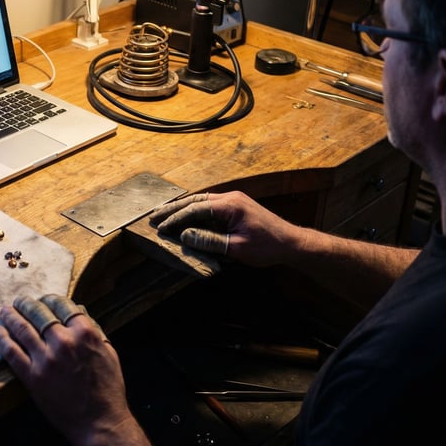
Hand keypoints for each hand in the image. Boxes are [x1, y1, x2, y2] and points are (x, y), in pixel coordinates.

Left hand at [0, 294, 131, 443]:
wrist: (99, 422)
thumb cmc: (107, 389)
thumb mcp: (108, 352)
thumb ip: (93, 330)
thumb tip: (78, 310)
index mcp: (85, 333)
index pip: (62, 305)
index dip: (49, 299)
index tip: (43, 299)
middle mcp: (64, 342)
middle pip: (39, 312)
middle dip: (26, 304)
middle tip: (19, 302)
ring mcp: (46, 359)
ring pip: (22, 328)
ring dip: (11, 316)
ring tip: (5, 311)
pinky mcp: (32, 376)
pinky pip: (11, 352)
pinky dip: (1, 339)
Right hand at [149, 190, 300, 266]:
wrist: (292, 243)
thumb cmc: (268, 246)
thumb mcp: (237, 248)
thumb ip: (210, 241)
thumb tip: (185, 236)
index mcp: (230, 205)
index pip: (195, 209)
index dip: (176, 219)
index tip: (161, 228)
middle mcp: (230, 198)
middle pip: (195, 201)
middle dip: (173, 209)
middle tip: (153, 216)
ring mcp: (234, 200)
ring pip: (201, 202)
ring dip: (182, 209)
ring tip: (163, 215)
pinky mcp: (236, 207)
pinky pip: (210, 207)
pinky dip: (194, 212)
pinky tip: (185, 218)